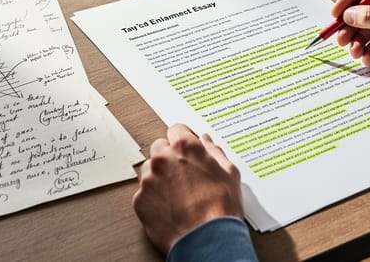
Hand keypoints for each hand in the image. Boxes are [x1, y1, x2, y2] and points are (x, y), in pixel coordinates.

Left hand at [132, 124, 243, 252]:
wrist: (207, 240)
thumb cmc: (220, 208)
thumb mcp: (229, 172)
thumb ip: (214, 151)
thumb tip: (206, 142)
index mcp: (185, 147)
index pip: (176, 129)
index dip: (183, 139)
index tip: (186, 148)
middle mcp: (163, 159)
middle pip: (160, 147)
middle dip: (170, 157)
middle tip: (184, 173)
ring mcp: (149, 180)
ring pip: (149, 169)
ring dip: (160, 176)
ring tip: (179, 193)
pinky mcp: (140, 200)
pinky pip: (145, 192)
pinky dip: (154, 198)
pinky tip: (171, 207)